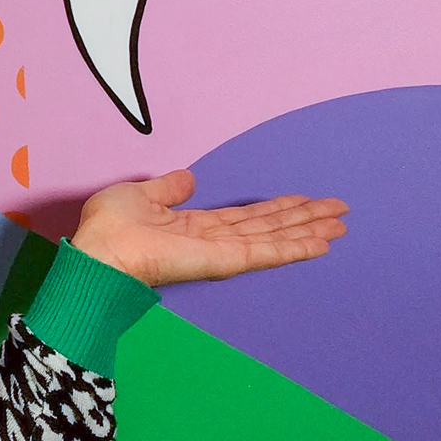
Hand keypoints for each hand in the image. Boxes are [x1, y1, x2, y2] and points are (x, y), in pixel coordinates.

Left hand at [71, 169, 346, 286]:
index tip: (303, 200)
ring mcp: (222, 253)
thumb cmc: (109, 227)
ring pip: (275, 238)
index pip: (245, 217)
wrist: (100, 254)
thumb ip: (167, 189)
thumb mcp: (139, 195)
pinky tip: (321, 244)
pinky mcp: (224, 261)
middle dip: (303, 218)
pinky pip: (266, 252)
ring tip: (341, 225)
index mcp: (193, 226)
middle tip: (339, 209)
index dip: (275, 208)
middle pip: (269, 227)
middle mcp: (213, 241)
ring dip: (309, 231)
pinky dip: (295, 248)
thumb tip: (188, 178)